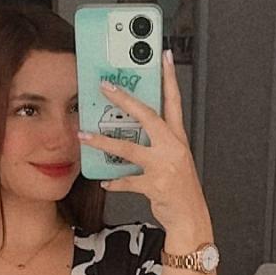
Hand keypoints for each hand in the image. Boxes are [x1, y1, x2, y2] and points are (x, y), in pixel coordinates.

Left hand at [77, 50, 211, 238]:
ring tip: (84, 136)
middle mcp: (173, 148)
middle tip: (106, 86)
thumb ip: (154, 144)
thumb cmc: (180, 188)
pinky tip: (105, 181)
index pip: (174, 101)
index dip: (169, 78)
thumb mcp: (173, 160)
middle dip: (125, 100)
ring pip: (129, 149)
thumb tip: (127, 132)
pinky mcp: (155, 185)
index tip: (163, 57)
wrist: (191, 217)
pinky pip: (127, 181)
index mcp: (178, 139)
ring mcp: (164, 166)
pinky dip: (114, 181)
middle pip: (148, 116)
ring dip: (104, 143)